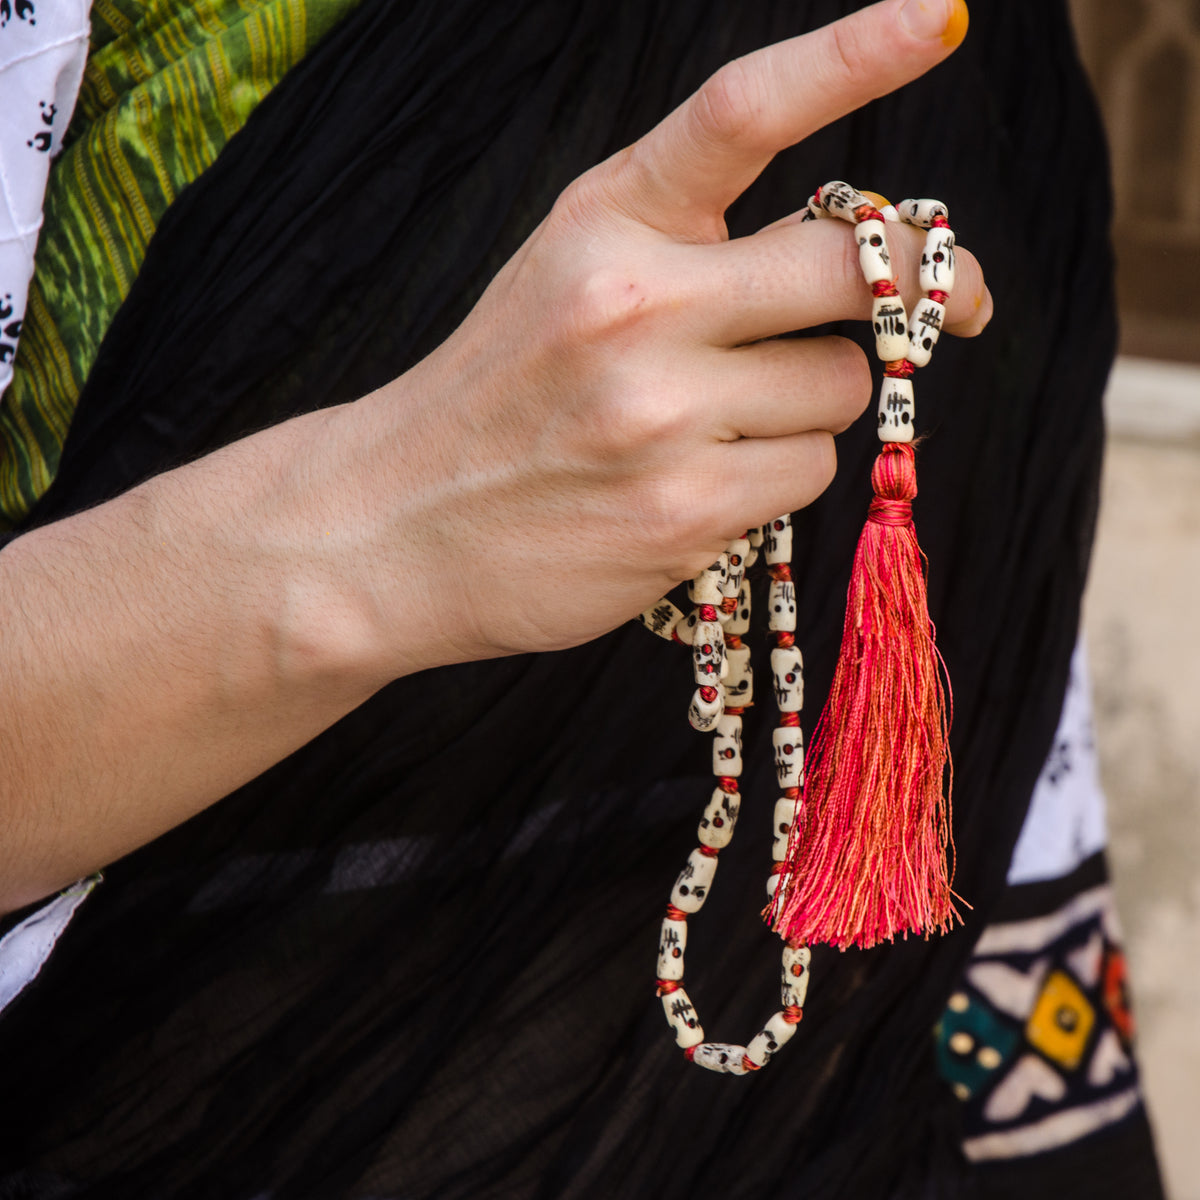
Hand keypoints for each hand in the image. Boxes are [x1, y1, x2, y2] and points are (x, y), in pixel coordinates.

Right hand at [340, 0, 988, 668]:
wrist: (391, 526)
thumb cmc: (501, 398)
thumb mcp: (567, 281)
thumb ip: (691, 251)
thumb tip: (858, 268)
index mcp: (603, 223)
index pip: (740, 111)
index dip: (852, 56)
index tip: (944, 16)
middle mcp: (632, 305)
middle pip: (847, 268)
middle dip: (908, 291)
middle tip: (953, 304)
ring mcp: (658, 415)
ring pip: (841, 389)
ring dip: (809, 407)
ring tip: (713, 429)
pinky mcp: (681, 512)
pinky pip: (806, 474)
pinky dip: (774, 478)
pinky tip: (693, 487)